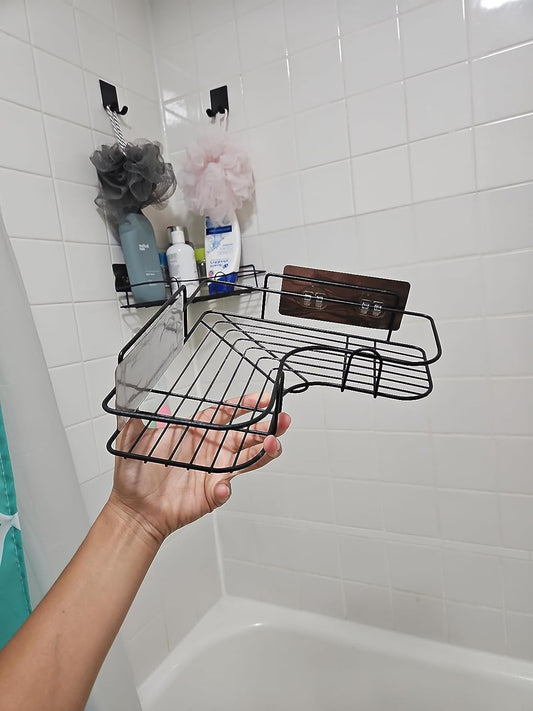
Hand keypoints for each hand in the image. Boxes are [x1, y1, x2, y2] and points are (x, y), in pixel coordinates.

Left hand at [108, 393, 290, 546]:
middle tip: (282, 420)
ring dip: (264, 452)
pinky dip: (226, 489)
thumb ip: (134, 417)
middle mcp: (210, 448)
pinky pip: (226, 489)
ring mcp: (214, 470)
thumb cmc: (133, 474)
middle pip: (247, 434)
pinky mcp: (212, 493)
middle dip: (267, 426)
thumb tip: (132, 396)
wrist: (134, 510)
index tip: (263, 398)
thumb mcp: (130, 438)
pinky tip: (222, 486)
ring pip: (248, 458)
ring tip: (274, 445)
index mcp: (196, 430)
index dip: (246, 404)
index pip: (227, 412)